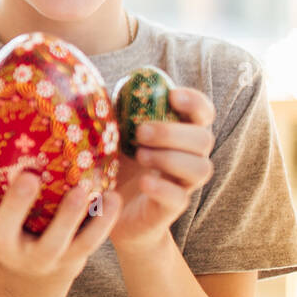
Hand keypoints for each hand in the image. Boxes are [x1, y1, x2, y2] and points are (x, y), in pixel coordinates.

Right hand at [0, 157, 121, 285]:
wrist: (36, 269)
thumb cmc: (17, 219)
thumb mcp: (0, 205)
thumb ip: (3, 175)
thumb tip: (7, 116)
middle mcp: (6, 245)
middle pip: (4, 229)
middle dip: (17, 204)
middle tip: (29, 177)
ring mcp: (39, 257)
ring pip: (52, 242)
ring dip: (68, 216)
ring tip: (82, 188)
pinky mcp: (69, 261)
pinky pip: (88, 245)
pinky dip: (102, 222)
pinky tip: (112, 197)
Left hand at [109, 87, 214, 252]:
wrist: (109, 213)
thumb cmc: (113, 165)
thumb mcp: (111, 137)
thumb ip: (114, 113)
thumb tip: (92, 83)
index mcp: (177, 135)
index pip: (203, 113)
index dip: (195, 102)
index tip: (172, 95)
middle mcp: (187, 158)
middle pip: (204, 140)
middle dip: (174, 132)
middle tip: (141, 132)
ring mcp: (181, 185)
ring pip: (201, 168)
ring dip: (171, 158)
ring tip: (140, 155)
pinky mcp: (169, 210)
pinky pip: (180, 198)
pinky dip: (163, 187)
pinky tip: (143, 180)